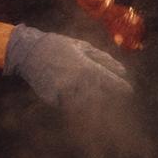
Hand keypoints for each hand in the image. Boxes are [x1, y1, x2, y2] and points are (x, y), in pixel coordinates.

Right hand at [4, 25, 133, 108]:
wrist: (30, 52)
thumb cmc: (60, 46)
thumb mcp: (83, 47)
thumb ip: (103, 58)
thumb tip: (123, 71)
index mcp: (85, 67)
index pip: (108, 81)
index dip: (120, 87)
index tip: (128, 91)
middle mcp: (76, 81)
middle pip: (100, 96)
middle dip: (111, 100)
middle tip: (119, 102)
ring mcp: (64, 92)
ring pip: (86, 105)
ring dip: (97, 108)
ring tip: (106, 109)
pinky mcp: (53, 100)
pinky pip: (70, 107)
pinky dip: (80, 109)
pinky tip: (86, 110)